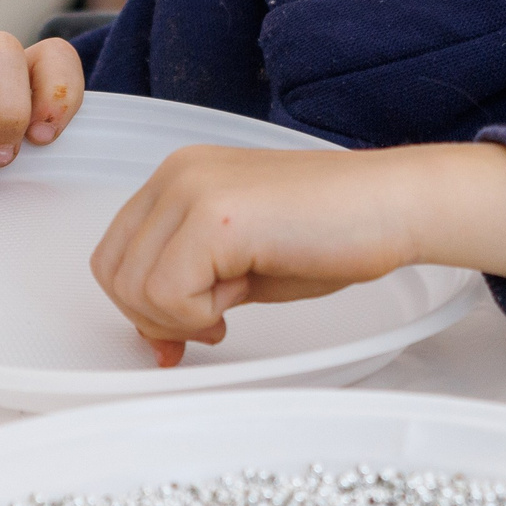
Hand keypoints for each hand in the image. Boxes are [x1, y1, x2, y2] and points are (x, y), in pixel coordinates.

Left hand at [90, 142, 505, 366]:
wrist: (392, 206)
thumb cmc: (333, 233)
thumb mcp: (239, 259)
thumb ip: (188, 280)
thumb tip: (152, 332)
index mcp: (179, 177)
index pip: (115, 253)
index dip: (141, 305)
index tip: (184, 330)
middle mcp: (176, 174)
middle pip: (112, 272)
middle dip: (154, 317)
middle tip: (209, 324)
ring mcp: (192, 190)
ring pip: (134, 288)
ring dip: (180, 317)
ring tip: (232, 305)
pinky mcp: (215, 216)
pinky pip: (168, 294)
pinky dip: (198, 316)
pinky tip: (238, 304)